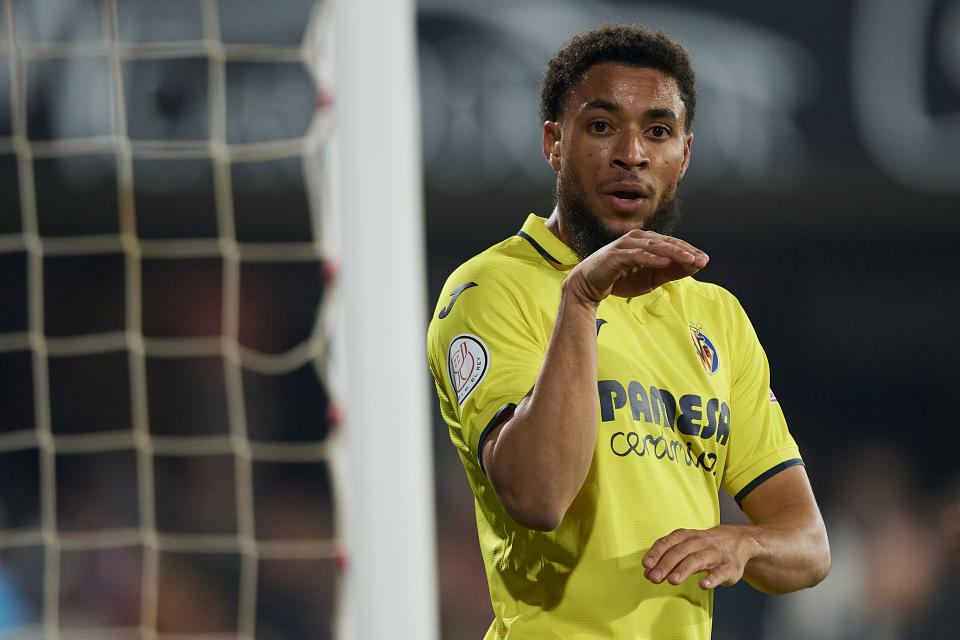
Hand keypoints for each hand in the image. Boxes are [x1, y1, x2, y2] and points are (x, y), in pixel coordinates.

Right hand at [564, 230, 708, 303]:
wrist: (588, 287)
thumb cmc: (619, 280)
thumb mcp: (651, 278)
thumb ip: (672, 272)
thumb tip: (696, 266)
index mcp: (646, 241)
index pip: (672, 244)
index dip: (689, 251)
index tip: (705, 260)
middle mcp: (637, 238)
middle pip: (666, 242)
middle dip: (685, 251)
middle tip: (702, 260)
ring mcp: (625, 245)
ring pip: (654, 246)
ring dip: (673, 253)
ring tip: (689, 260)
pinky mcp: (615, 255)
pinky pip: (637, 255)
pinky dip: (651, 258)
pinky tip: (664, 263)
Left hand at [642, 525, 760, 589]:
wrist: (738, 540)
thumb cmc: (704, 545)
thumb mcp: (686, 546)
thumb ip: (667, 558)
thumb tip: (648, 572)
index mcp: (687, 536)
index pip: (669, 542)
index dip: (657, 553)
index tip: (646, 565)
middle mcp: (700, 542)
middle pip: (680, 551)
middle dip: (666, 564)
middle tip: (654, 577)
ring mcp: (715, 554)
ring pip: (698, 560)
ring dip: (684, 569)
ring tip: (672, 580)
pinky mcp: (729, 566)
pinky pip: (720, 572)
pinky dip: (712, 579)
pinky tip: (703, 585)